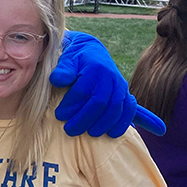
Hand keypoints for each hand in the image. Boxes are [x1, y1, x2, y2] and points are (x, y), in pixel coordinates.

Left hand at [50, 31, 164, 137]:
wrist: (92, 53)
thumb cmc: (75, 60)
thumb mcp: (66, 60)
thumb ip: (63, 70)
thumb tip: (57, 80)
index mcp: (95, 68)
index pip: (83, 91)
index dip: (71, 106)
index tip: (59, 115)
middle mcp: (111, 77)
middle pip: (99, 103)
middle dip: (84, 119)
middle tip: (70, 129)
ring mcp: (121, 86)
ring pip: (115, 109)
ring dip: (102, 124)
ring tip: (88, 133)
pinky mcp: (126, 94)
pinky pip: (129, 110)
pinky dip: (122, 123)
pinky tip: (111, 134)